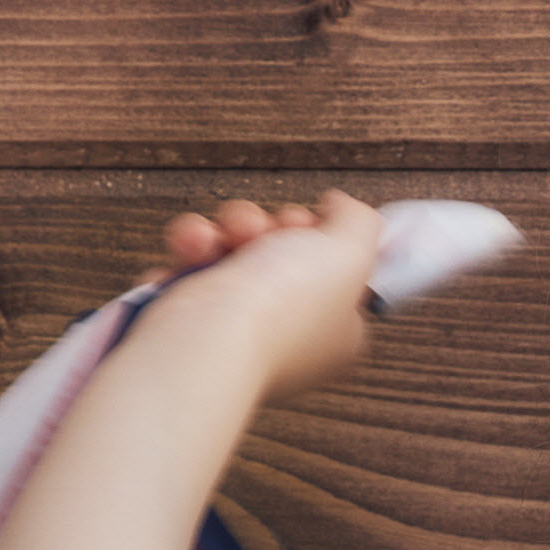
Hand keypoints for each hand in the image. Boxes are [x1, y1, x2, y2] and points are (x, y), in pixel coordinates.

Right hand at [131, 189, 387, 400]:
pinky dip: (190, 248)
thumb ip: (358, 222)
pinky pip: (192, 262)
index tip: (314, 227)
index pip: (339, 270)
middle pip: (284, 250)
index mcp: (338, 329)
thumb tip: (340, 207)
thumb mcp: (351, 252)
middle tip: (265, 235)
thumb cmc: (279, 311)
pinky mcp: (194, 316)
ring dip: (226, 230)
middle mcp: (289, 330)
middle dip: (268, 226)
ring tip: (221, 242)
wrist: (204, 341)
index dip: (324, 237)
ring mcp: (239, 324)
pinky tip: (193, 254)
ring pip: (235, 248)